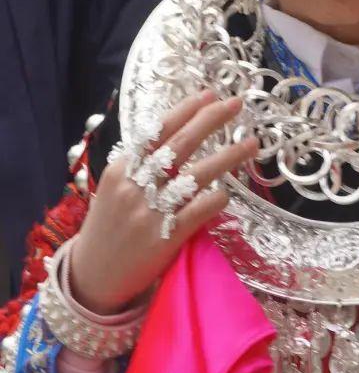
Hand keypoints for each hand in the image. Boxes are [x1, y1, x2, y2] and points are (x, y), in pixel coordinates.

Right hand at [69, 91, 257, 315]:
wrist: (92, 278)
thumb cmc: (108, 227)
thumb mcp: (115, 188)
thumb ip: (141, 165)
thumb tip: (179, 132)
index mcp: (122, 169)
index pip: (158, 130)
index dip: (186, 110)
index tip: (210, 94)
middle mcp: (136, 186)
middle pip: (181, 144)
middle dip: (211, 119)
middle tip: (237, 103)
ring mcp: (151, 212)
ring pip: (197, 175)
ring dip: (229, 156)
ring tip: (253, 143)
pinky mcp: (165, 238)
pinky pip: (199, 210)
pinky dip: (216, 198)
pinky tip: (227, 194)